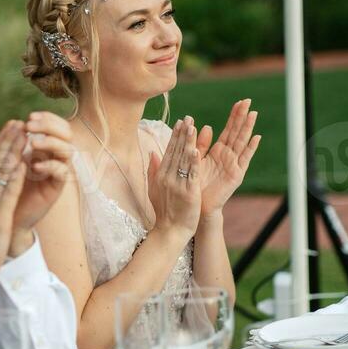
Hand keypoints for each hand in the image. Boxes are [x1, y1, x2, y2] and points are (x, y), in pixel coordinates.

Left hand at [10, 111, 73, 254]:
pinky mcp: (57, 187)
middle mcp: (54, 157)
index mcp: (43, 147)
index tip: (27, 118)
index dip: (45, 118)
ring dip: (51, 143)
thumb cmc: (4, 187)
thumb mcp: (7, 161)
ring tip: (33, 143)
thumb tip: (13, 122)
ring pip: (68, 150)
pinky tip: (35, 167)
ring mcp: (57, 171)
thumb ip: (12, 144)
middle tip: (30, 126)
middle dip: (49, 126)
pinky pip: (62, 172)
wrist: (5, 215)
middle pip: (65, 133)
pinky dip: (50, 166)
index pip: (55, 125)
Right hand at [145, 117, 202, 239]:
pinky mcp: (188, 193)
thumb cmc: (164, 211)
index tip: (180, 122)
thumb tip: (152, 152)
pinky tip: (196, 150)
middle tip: (188, 117)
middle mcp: (168, 177)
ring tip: (192, 127)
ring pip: (183, 160)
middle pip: (176, 152)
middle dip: (182, 134)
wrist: (170, 230)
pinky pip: (191, 175)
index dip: (175, 136)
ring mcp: (177, 185)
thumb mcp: (154, 189)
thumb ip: (153, 170)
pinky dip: (193, 162)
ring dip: (188, 142)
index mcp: (161, 175)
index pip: (169, 151)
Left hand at [195, 99, 260, 216]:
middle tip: (248, 101)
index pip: (228, 129)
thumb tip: (206, 126)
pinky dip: (250, 148)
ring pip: (242, 142)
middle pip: (237, 132)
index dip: (234, 116)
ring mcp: (234, 165)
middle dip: (242, 117)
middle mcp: (229, 156)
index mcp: (219, 151)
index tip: (240, 101)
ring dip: (248, 128)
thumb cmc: (196, 184)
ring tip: (253, 113)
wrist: (198, 206)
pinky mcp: (236, 175)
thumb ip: (201, 144)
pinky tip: (256, 137)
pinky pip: (244, 159)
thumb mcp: (196, 160)